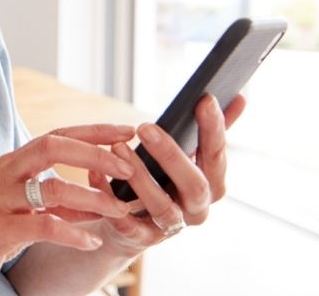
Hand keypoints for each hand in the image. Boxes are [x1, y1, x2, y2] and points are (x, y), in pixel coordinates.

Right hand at [0, 124, 135, 292]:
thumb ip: (59, 203)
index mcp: (13, 163)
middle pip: (52, 146)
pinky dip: (73, 234)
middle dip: (94, 153)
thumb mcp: (26, 210)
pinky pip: (43, 226)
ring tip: (119, 211)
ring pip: (52, 188)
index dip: (93, 131)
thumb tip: (102, 200)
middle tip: (129, 168)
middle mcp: (5, 173)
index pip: (56, 135)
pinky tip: (91, 242)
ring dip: (93, 199)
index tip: (126, 131)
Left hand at [87, 93, 246, 254]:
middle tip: (145, 127)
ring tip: (117, 148)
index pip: (217, 156)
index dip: (214, 129)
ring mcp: (170, 227)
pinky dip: (110, 197)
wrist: (130, 224)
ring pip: (162, 206)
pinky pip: (126, 223)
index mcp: (212, 185)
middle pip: (195, 185)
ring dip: (140, 177)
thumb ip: (210, 130)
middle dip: (172, 155)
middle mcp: (197, 209)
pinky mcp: (140, 239)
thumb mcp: (185, 155)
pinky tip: (95, 174)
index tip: (204, 100)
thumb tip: (239, 97)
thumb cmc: (162, 180)